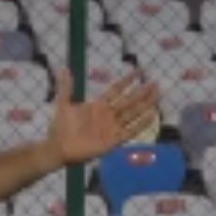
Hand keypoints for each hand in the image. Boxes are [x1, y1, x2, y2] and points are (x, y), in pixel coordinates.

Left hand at [47, 70, 161, 165]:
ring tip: (158, 95)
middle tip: (156, 83)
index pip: (117, 90)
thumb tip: (65, 68)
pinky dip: (141, 124)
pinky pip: (130, 131)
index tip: (139, 70)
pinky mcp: (113, 141)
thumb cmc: (61, 127)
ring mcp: (111, 128)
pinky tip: (152, 115)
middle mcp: (108, 115)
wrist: (58, 147)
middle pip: (129, 101)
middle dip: (142, 92)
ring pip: (133, 114)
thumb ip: (66, 87)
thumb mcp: (63, 104)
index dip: (128, 80)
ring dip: (145, 105)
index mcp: (99, 105)